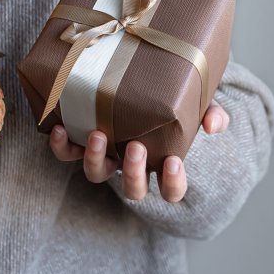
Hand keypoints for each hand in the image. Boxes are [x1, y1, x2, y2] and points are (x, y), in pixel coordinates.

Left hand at [48, 101, 229, 202]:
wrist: (144, 84)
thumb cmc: (173, 100)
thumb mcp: (198, 103)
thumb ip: (211, 112)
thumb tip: (213, 123)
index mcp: (162, 163)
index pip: (172, 190)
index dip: (172, 183)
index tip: (173, 163)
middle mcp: (132, 166)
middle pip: (133, 188)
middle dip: (132, 172)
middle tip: (135, 148)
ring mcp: (107, 155)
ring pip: (96, 174)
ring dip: (96, 159)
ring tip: (98, 135)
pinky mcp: (81, 140)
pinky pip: (66, 153)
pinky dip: (60, 145)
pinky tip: (59, 127)